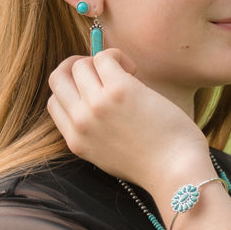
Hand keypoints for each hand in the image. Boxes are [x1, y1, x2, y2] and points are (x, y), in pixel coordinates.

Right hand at [47, 49, 209, 194]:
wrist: (176, 173)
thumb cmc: (155, 162)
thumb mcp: (109, 155)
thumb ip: (95, 133)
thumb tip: (96, 97)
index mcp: (76, 141)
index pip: (54, 102)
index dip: (72, 88)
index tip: (95, 88)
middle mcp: (80, 122)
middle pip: (58, 78)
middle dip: (79, 68)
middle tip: (104, 73)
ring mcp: (96, 105)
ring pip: (80, 65)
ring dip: (102, 62)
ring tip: (127, 75)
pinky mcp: (118, 91)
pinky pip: (104, 57)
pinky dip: (118, 56)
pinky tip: (135, 71)